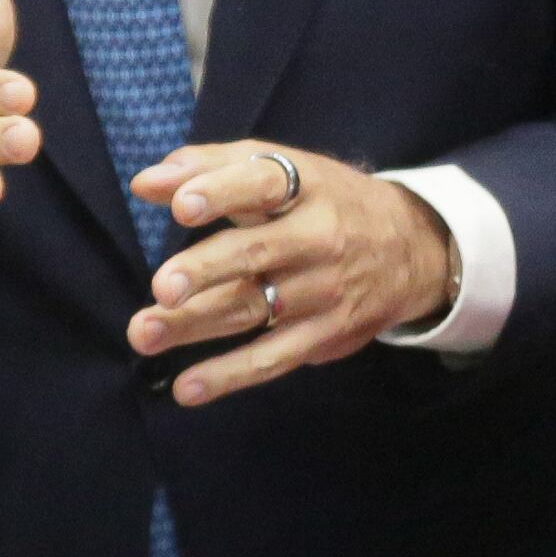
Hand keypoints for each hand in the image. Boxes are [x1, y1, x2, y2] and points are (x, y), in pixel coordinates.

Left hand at [123, 138, 454, 400]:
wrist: (411, 249)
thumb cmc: (323, 201)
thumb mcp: (280, 169)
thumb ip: (208, 169)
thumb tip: (146, 183)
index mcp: (305, 186)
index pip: (264, 182)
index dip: (222, 193)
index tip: (181, 208)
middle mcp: (318, 237)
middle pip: (256, 253)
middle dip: (206, 270)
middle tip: (163, 287)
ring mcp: (323, 290)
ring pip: (253, 308)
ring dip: (196, 325)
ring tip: (144, 333)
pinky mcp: (325, 334)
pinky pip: (273, 357)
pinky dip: (229, 374)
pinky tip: (186, 387)